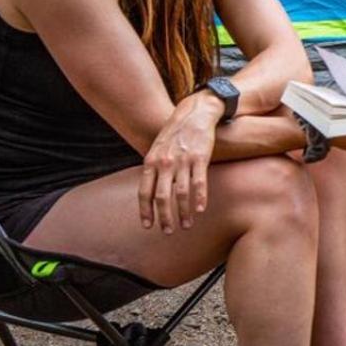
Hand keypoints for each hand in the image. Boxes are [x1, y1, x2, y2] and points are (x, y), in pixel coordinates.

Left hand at [140, 92, 220, 232]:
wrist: (194, 113)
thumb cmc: (175, 134)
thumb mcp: (156, 148)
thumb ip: (152, 169)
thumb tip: (149, 193)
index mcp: (151, 161)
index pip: (144, 192)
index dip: (145, 211)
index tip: (148, 226)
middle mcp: (165, 163)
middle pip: (161, 197)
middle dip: (164, 218)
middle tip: (168, 231)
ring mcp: (182, 161)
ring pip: (180, 194)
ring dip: (183, 213)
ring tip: (186, 225)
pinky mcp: (200, 158)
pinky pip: (199, 183)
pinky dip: (199, 199)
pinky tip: (200, 210)